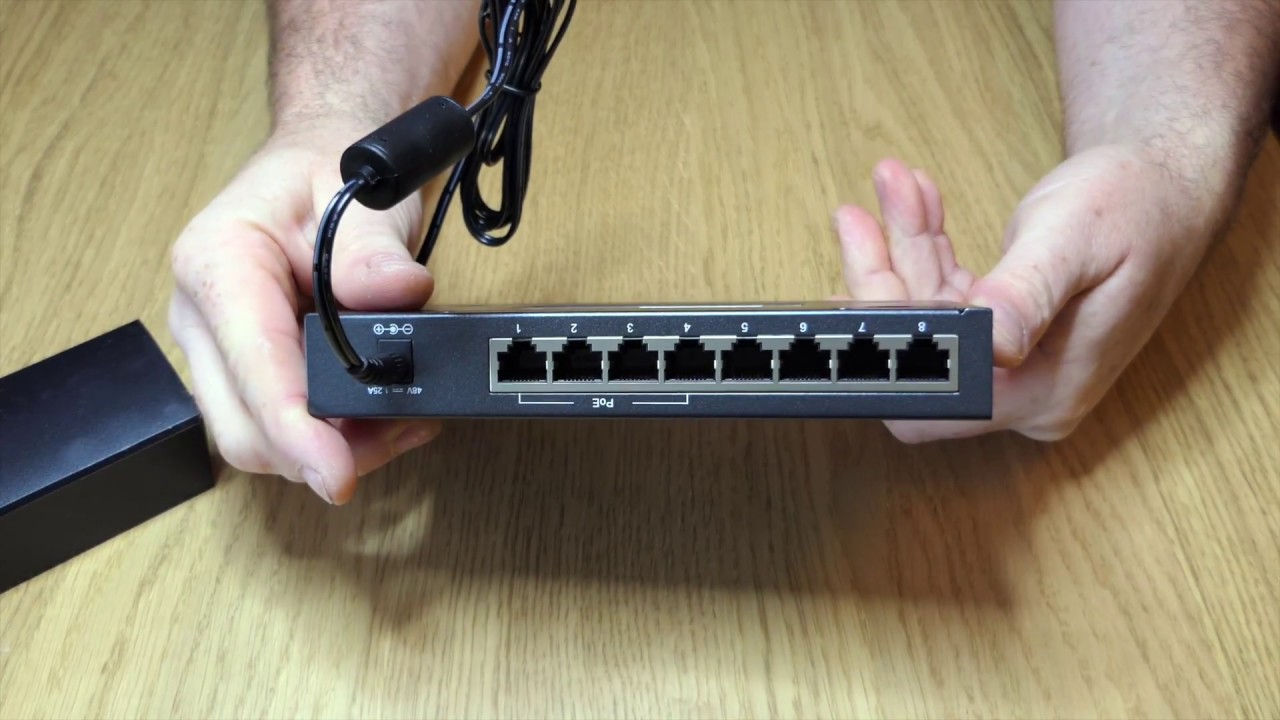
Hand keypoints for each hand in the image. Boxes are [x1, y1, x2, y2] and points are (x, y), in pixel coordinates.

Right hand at [169, 127, 441, 502]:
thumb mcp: (359, 190)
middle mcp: (203, 316)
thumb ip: (373, 246)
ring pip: (259, 439)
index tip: (337, 475)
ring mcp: (219, 349)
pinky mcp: (246, 369)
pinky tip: (384, 420)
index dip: (296, 433)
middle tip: (399, 436)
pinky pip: (278, 425)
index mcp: (218, 264)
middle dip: (318, 454)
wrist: (315, 161)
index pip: (252, 369)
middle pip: (245, 428)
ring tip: (402, 424)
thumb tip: (398, 291)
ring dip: (331, 449)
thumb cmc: (327, 171)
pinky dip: (332, 437)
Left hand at [834, 144, 1217, 441]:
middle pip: (917, 360)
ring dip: (898, 254)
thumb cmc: (1137, 206)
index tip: (848, 296)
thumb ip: (1024, 293)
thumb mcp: (1075, 241)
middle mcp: (1025, 394)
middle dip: (879, 283)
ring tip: (892, 186)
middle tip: (857, 216)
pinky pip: (944, 303)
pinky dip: (924, 251)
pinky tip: (916, 203)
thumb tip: (986, 344)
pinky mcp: (1004, 337)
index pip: (935, 397)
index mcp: (1045, 391)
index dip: (885, 354)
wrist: (1170, 185)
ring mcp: (1014, 368)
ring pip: (925, 323)